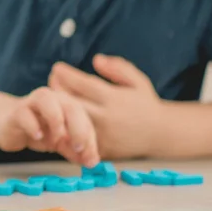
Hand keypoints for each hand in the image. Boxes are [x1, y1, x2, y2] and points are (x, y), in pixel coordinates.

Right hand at [0, 87, 99, 166]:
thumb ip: (76, 151)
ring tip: (57, 140)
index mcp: (68, 105)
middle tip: (79, 148)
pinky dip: (33, 126)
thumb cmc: (39, 132)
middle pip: (71, 107)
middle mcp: (53, 98)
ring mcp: (33, 102)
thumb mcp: (61, 143)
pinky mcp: (17, 111)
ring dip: (56, 121)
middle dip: (78, 129)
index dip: (90, 139)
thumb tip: (92, 162)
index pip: (84, 119)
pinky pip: (25, 114)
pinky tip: (37, 137)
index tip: (90, 159)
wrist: (9, 127)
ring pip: (47, 101)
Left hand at [49, 55, 164, 158]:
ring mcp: (102, 136)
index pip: (84, 84)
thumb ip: (118, 68)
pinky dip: (65, 128)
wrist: (160, 135)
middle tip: (51, 81)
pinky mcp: (100, 150)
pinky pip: (77, 139)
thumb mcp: (137, 81)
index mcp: (115, 99)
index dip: (67, 75)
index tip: (57, 67)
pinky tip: (58, 118)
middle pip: (72, 103)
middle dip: (57, 90)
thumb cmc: (145, 104)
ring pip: (70, 122)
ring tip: (52, 99)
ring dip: (58, 109)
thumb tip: (96, 59)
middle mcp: (107, 118)